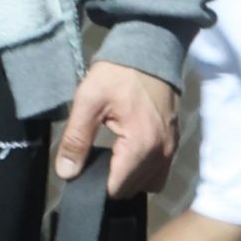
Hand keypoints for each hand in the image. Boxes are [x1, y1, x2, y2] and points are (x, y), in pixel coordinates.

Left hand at [55, 62, 179, 196]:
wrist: (149, 50)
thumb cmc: (117, 73)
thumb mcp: (88, 101)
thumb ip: (75, 140)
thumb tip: (66, 173)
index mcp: (141, 146)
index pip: (116, 188)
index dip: (95, 184)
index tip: (83, 169)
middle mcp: (161, 154)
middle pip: (131, 189)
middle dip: (111, 181)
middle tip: (93, 159)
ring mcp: (171, 149)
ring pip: (148, 184)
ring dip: (128, 178)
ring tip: (110, 158)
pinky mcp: (174, 143)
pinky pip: (159, 172)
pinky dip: (143, 170)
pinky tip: (127, 154)